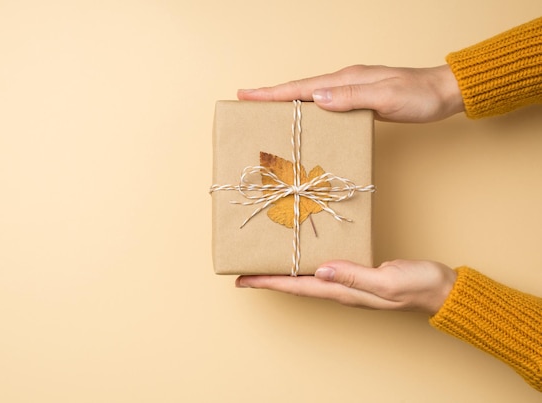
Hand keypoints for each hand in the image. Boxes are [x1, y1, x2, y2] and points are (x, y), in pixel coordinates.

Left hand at [235, 259, 456, 314]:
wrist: (438, 288)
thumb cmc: (416, 284)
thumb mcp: (386, 281)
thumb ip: (354, 277)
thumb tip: (321, 270)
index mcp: (343, 291)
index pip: (297, 286)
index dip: (269, 282)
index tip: (243, 280)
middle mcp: (340, 288)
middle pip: (295, 283)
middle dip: (268, 278)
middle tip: (243, 272)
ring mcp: (347, 282)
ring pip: (306, 277)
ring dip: (283, 272)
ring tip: (262, 264)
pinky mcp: (355, 272)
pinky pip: (323, 269)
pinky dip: (304, 263)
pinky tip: (300, 255)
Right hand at [238, 64, 464, 122]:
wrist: (443, 93)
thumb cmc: (418, 96)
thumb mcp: (386, 97)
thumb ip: (351, 97)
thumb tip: (315, 98)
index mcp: (346, 79)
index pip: (301, 87)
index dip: (273, 92)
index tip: (246, 94)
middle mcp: (344, 82)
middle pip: (300, 89)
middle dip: (271, 95)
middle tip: (246, 102)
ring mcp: (351, 90)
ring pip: (310, 97)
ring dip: (287, 103)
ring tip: (265, 112)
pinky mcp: (359, 101)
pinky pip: (325, 105)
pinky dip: (308, 110)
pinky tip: (305, 119)